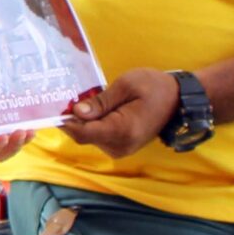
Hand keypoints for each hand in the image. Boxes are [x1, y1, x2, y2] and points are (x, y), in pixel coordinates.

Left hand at [60, 68, 179, 157]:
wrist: (178, 99)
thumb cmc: (154, 87)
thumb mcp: (126, 85)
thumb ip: (100, 101)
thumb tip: (76, 112)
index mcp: (123, 131)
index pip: (83, 133)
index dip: (66, 121)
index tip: (55, 106)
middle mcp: (120, 146)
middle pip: (83, 136)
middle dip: (73, 119)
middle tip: (67, 97)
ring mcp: (121, 149)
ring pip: (89, 137)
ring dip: (83, 121)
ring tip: (84, 100)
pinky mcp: (120, 146)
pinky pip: (98, 137)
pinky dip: (92, 124)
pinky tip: (95, 109)